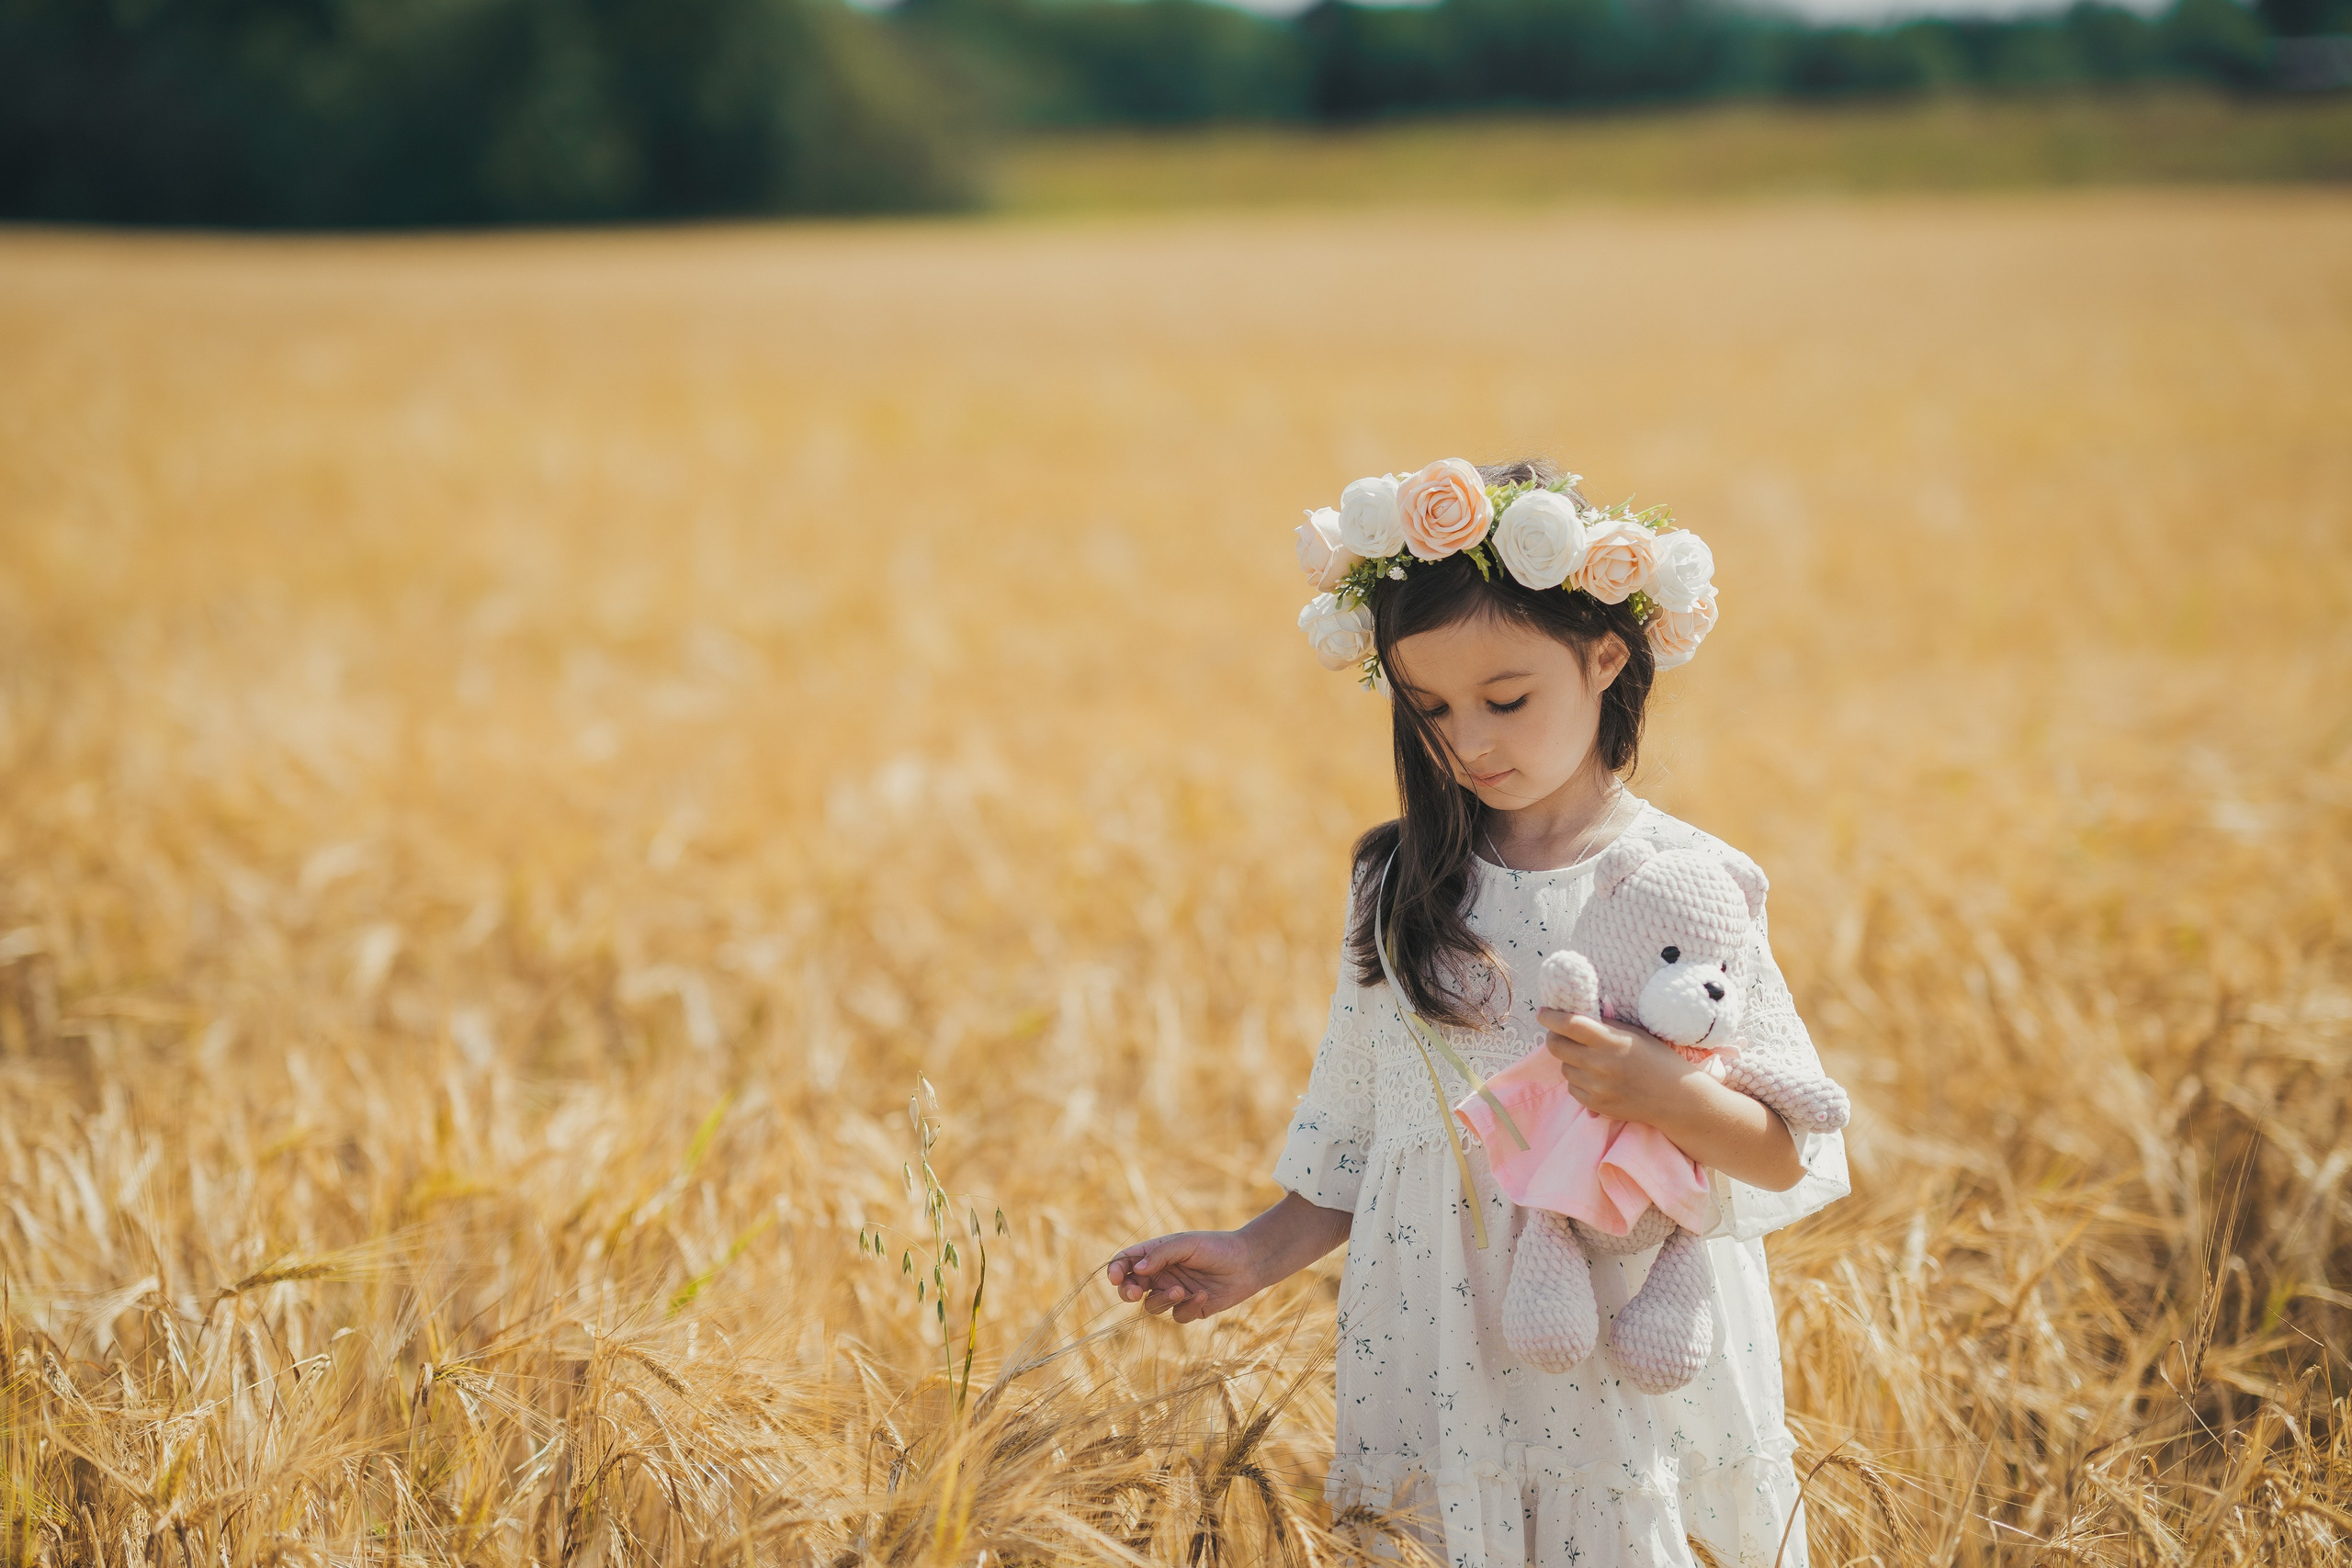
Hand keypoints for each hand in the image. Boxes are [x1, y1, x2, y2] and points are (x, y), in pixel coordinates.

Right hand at [1105, 1230, 1260, 1323]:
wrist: (1248, 1263)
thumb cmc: (1216, 1247)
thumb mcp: (1187, 1244)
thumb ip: (1161, 1254)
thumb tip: (1136, 1269)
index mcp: (1156, 1254)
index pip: (1127, 1262)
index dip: (1116, 1270)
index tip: (1114, 1278)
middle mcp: (1162, 1274)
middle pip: (1132, 1288)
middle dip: (1128, 1292)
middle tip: (1134, 1293)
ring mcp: (1174, 1293)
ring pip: (1153, 1305)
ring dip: (1163, 1299)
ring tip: (1181, 1291)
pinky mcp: (1190, 1309)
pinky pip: (1178, 1316)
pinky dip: (1188, 1307)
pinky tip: (1203, 1296)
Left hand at [1536, 1007, 1709, 1125]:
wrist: (1675, 1097)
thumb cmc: (1657, 1059)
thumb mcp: (1634, 1033)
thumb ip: (1605, 1025)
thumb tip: (1575, 1014)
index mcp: (1610, 1041)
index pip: (1568, 1024)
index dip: (1551, 1017)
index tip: (1544, 1013)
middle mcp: (1599, 1064)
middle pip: (1556, 1046)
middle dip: (1554, 1037)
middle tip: (1561, 1034)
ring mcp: (1596, 1087)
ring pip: (1564, 1068)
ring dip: (1570, 1060)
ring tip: (1590, 1059)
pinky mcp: (1596, 1105)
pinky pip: (1572, 1088)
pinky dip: (1579, 1081)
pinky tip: (1596, 1078)